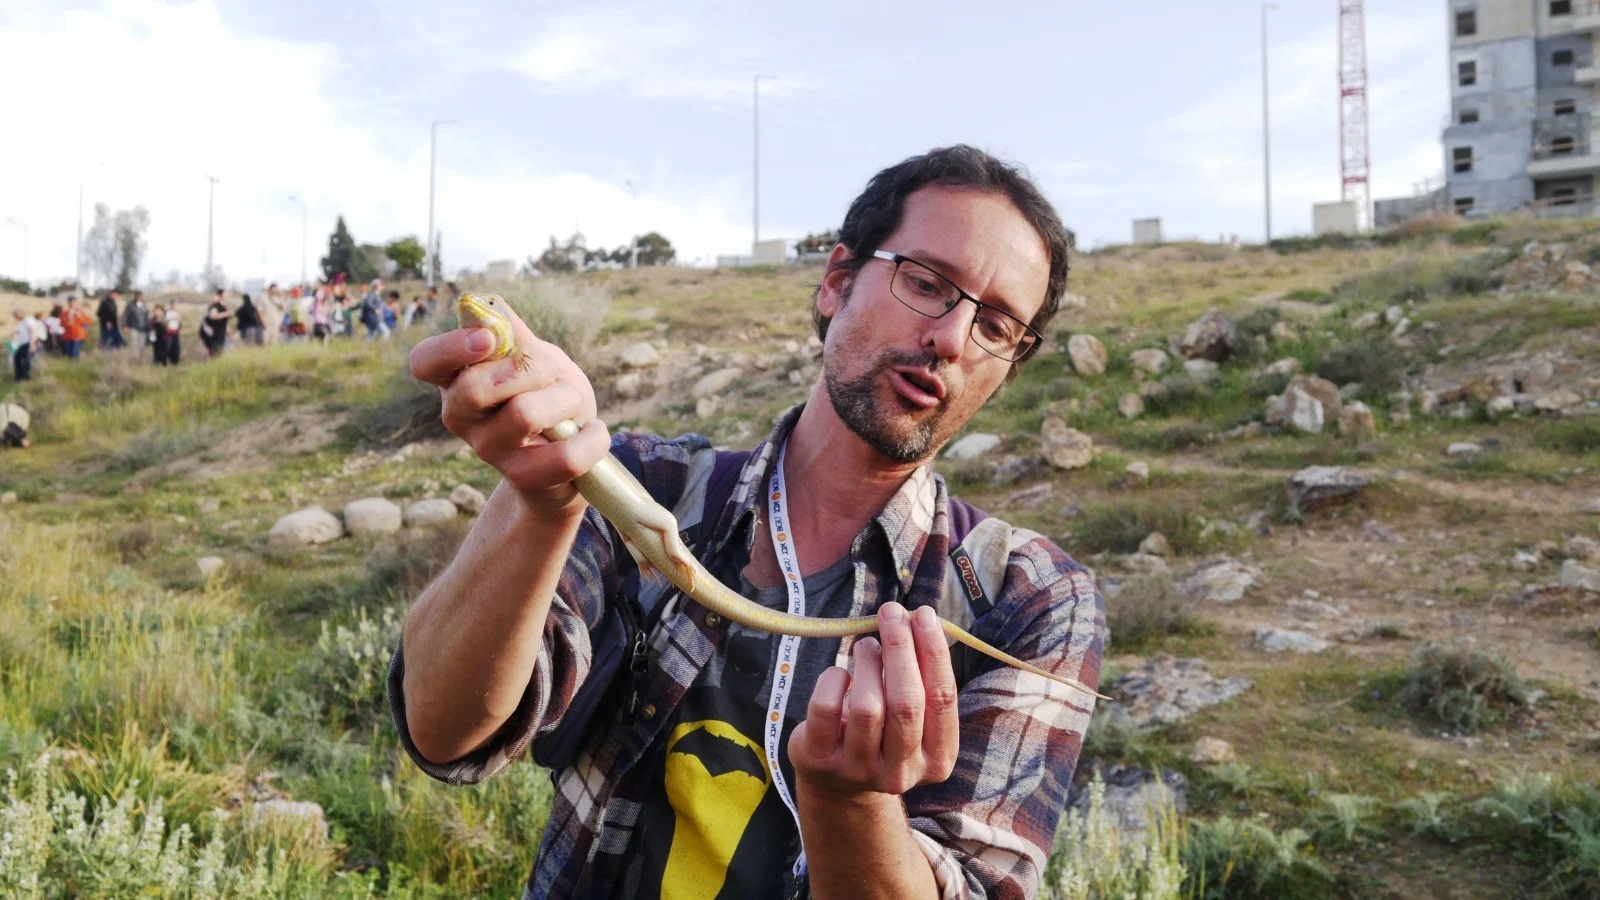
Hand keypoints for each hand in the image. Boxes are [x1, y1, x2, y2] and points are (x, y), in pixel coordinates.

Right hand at [408, 305, 607, 518]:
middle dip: (528, 368)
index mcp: (455, 378)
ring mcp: (488, 450)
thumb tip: (489, 304)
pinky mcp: (522, 478)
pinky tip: (593, 432)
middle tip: (551, 372)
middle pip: (475, 388)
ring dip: (565, 398)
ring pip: (524, 414)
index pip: (425, 362)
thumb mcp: (534, 357)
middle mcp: (460, 416)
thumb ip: (513, 333)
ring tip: (573, 403)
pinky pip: (565, 455)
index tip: (489, 338)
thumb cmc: (546, 395)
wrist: (569, 455)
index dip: (451, 347)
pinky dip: (593, 438)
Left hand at [790, 603, 960, 798]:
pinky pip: (826, 708)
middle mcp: (902, 771)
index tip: (923, 614)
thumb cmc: (883, 735)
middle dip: (900, 648)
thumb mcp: (911, 718)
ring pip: (868, 706)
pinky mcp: (821, 760)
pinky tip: (840, 674)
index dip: (933, 651)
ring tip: (866, 646)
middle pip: (907, 701)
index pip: (942, 698)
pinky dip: (833, 679)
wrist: (838, 785)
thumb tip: (915, 619)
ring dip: (868, 662)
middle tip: (891, 612)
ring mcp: (859, 770)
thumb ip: (920, 678)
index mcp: (937, 758)